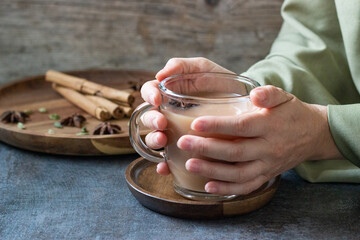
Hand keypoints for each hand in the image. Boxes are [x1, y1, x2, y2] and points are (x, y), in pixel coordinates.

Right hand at [140, 57, 233, 173]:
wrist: (246, 104)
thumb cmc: (221, 83)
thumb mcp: (204, 69)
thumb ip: (183, 65)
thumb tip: (160, 75)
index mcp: (170, 93)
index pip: (150, 92)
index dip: (149, 95)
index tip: (157, 99)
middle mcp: (169, 114)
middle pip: (149, 117)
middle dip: (151, 121)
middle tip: (162, 123)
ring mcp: (176, 132)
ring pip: (155, 138)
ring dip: (154, 140)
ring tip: (163, 141)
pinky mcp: (185, 149)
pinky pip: (169, 160)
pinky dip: (164, 165)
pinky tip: (165, 167)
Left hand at [177, 85, 342, 194]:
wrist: (314, 135)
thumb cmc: (292, 113)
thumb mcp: (284, 97)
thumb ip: (269, 93)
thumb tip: (255, 93)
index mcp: (270, 125)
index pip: (240, 127)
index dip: (217, 126)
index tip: (195, 124)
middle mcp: (269, 148)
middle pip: (235, 152)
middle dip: (206, 149)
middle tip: (182, 143)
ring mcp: (268, 165)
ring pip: (238, 173)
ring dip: (212, 171)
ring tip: (189, 165)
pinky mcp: (267, 176)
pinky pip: (247, 186)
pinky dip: (227, 189)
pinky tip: (208, 187)